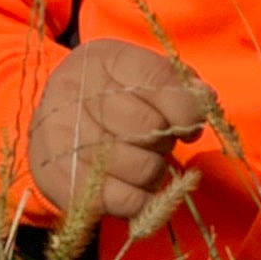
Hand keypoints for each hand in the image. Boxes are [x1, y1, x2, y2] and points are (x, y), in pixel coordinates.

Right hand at [29, 39, 211, 219]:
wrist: (57, 123)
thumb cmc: (114, 97)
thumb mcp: (144, 76)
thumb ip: (178, 84)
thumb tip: (203, 97)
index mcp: (103, 58)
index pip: (156, 78)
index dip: (185, 107)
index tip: (190, 124)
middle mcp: (75, 92)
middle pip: (148, 126)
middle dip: (165, 141)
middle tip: (156, 142)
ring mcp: (62, 137)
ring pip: (141, 168)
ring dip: (154, 171)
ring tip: (141, 161)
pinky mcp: (60, 180)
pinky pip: (124, 201)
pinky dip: (140, 199)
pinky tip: (132, 186)